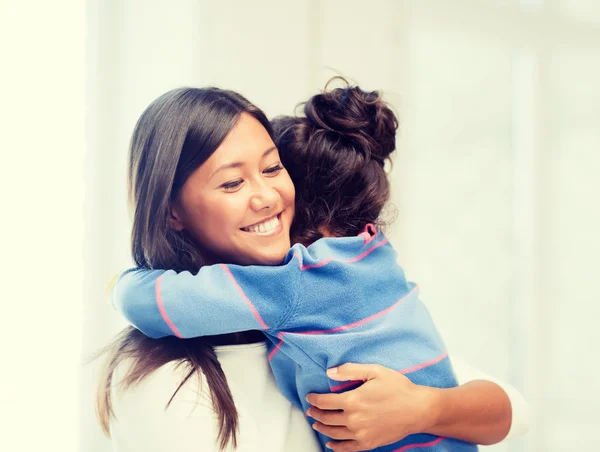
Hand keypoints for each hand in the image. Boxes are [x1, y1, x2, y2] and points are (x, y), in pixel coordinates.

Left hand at [306, 363, 437, 451]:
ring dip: (322, 428)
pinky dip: (336, 446)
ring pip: (333, 433)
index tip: (310, 397)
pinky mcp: (368, 443)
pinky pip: (347, 448)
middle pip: (326, 418)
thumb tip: (330, 372)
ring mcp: (361, 433)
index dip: (314, 399)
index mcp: (353, 400)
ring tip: (316, 423)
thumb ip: (350, 370)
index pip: (324, 402)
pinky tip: (331, 443)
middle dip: (315, 413)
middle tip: (311, 410)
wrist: (418, 409)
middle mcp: (354, 419)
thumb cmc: (398, 388)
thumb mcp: (375, 371)